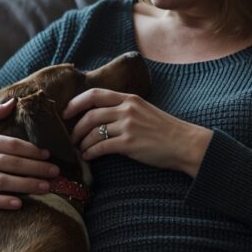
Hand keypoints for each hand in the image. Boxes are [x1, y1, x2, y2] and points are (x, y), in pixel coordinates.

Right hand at [0, 99, 60, 209]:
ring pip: (3, 182)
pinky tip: (19, 204)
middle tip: (56, 172)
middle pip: (11, 163)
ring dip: (26, 185)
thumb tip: (14, 102)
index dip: (32, 150)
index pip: (12, 144)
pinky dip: (2, 201)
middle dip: (36, 168)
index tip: (49, 154)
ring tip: (47, 187)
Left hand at [63, 89, 212, 176]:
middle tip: (70, 138)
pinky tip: (89, 157)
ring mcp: (128, 126)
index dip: (76, 102)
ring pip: (93, 132)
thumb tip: (100, 116)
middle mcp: (127, 109)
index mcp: (129, 99)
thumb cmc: (164, 130)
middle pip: (90, 114)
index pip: (95, 94)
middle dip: (75, 128)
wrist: (185, 143)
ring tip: (80, 150)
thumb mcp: (144, 110)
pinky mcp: (130, 143)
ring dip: (82, 143)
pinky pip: (102, 147)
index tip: (66, 112)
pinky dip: (91, 153)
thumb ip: (124, 109)